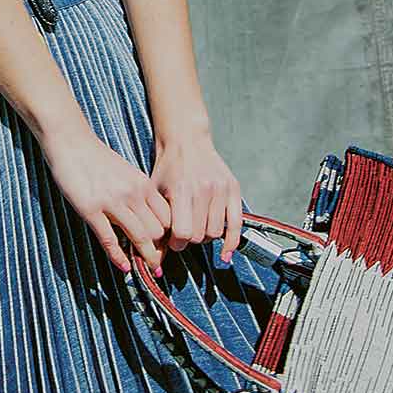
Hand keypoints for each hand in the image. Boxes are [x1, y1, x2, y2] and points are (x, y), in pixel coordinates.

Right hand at [44, 126, 175, 275]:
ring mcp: (112, 202)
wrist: (71, 141)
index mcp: (143, 185)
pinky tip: (123, 267)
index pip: (167, 218)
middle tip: (156, 264)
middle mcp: (133, 194)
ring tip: (145, 270)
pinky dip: (119, 257)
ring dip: (144, 258)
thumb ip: (138, 195)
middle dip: (158, 250)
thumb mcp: (126, 174)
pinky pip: (110, 240)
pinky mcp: (91, 209)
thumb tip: (146, 221)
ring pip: (139, 237)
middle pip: (157, 231)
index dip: (168, 237)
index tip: (165, 250)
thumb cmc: (97, 159)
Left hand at [149, 130, 244, 262]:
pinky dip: (231, 241)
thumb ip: (158, 221)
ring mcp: (220, 189)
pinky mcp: (233, 188)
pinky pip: (236, 223)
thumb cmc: (168, 166)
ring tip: (197, 228)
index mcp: (182, 190)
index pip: (183, 233)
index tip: (172, 241)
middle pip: (199, 235)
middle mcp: (203, 190)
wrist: (186, 140)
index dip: (175, 243)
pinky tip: (226, 253)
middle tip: (183, 233)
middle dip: (189, 240)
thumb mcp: (156, 192)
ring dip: (205, 237)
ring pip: (215, 232)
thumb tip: (157, 253)